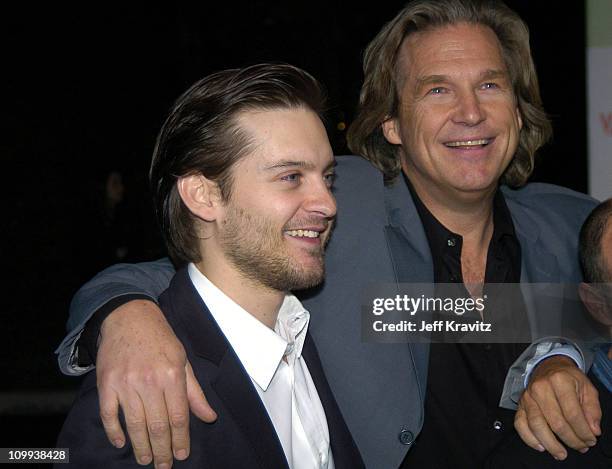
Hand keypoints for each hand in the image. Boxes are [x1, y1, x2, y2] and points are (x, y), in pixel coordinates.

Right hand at [96, 300, 216, 467]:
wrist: (128, 316)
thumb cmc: (160, 338)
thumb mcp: (183, 360)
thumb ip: (194, 391)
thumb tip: (209, 417)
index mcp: (172, 375)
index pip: (179, 416)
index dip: (181, 439)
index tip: (182, 455)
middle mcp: (149, 381)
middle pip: (157, 425)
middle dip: (162, 450)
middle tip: (164, 466)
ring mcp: (125, 383)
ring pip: (135, 424)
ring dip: (141, 446)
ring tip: (147, 460)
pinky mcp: (106, 383)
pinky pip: (109, 414)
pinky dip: (114, 431)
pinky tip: (121, 443)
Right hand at [514, 355, 601, 460]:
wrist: (549, 367)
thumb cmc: (569, 379)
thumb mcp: (587, 388)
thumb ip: (593, 409)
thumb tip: (593, 430)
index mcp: (560, 381)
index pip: (573, 414)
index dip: (583, 432)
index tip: (591, 440)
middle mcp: (540, 388)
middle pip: (556, 422)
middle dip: (571, 440)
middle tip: (581, 447)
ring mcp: (528, 397)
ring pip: (536, 425)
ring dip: (551, 444)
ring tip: (561, 454)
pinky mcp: (520, 405)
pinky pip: (520, 424)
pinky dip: (529, 438)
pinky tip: (541, 446)